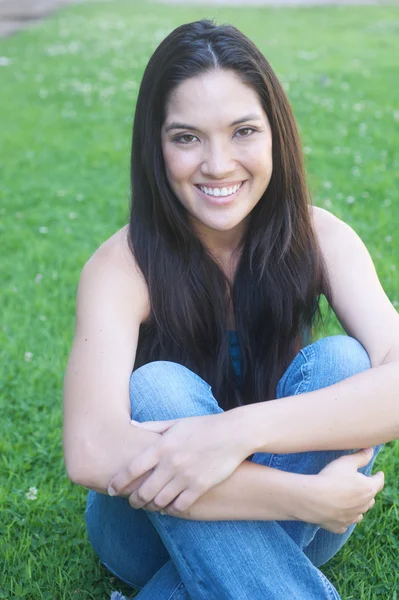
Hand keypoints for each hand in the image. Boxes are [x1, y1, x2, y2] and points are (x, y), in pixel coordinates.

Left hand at [107, 411, 250, 513]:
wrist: (233, 433)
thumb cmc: (203, 426)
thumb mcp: (176, 423)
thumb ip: (152, 427)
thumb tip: (131, 425)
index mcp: (162, 446)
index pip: (132, 469)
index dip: (118, 482)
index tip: (112, 489)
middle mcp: (171, 463)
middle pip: (143, 491)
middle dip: (133, 500)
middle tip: (131, 502)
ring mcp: (185, 476)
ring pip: (159, 501)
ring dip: (151, 506)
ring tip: (149, 505)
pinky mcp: (200, 487)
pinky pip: (179, 506)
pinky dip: (171, 509)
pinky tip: (169, 507)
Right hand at [306, 448, 383, 533]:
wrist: (313, 499)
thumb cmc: (331, 478)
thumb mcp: (346, 462)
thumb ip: (361, 456)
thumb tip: (371, 450)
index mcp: (368, 489)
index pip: (379, 482)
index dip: (379, 476)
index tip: (379, 473)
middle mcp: (363, 506)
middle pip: (370, 499)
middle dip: (368, 492)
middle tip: (362, 486)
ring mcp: (351, 518)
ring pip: (359, 513)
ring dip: (358, 507)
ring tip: (352, 502)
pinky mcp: (339, 526)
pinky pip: (345, 523)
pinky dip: (344, 519)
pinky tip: (339, 515)